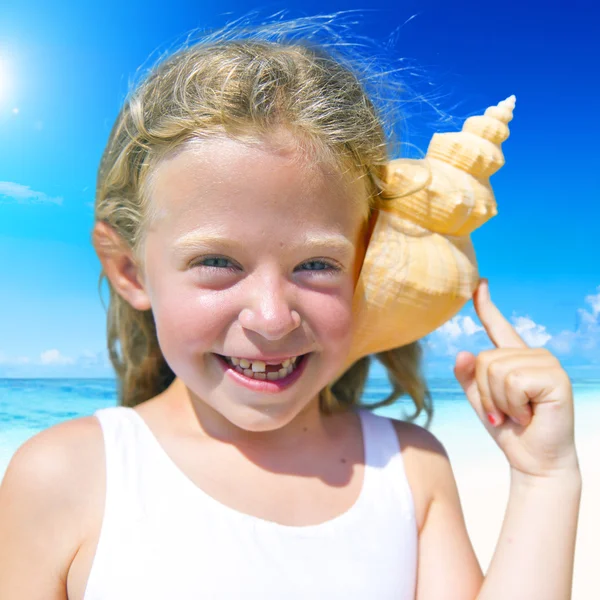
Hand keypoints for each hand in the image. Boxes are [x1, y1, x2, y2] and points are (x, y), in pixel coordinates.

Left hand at [454, 278, 578, 478]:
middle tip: (504, 413)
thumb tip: (462, 352)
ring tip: (517, 414)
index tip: (479, 282)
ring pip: (495, 369)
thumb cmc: (508, 430)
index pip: (497, 325)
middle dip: (485, 393)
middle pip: (484, 359)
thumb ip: (468, 376)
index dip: (486, 305)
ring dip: (498, 401)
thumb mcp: (480, 401)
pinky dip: (512, 404)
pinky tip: (529, 414)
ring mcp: (546, 362)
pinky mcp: (555, 376)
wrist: (533, 460)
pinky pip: (513, 381)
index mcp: (513, 357)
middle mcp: (532, 353)